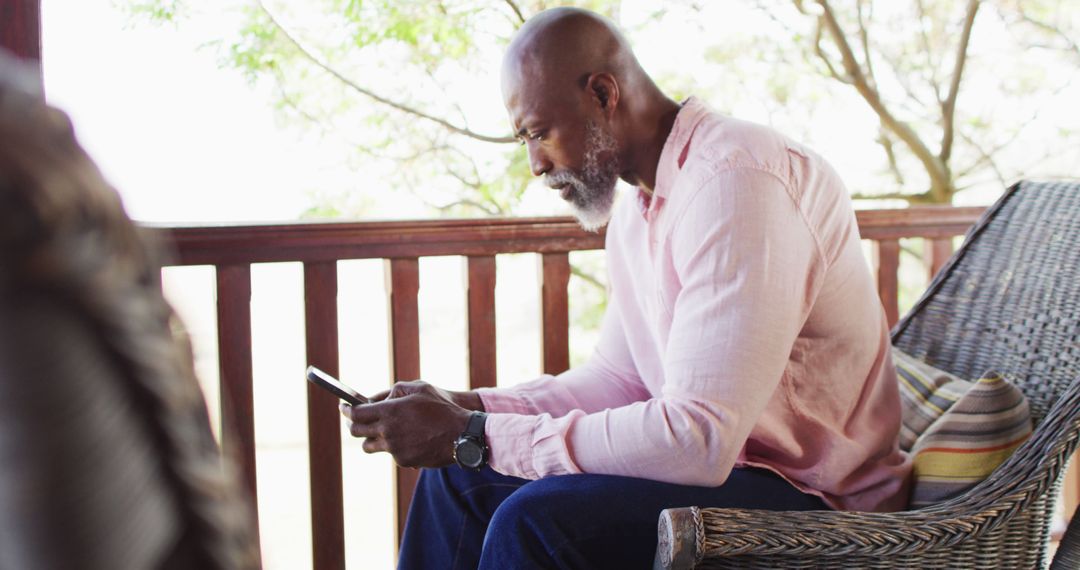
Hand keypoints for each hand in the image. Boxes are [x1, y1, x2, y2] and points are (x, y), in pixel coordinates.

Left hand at [339, 380, 473, 467]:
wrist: (463, 434)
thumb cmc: (442, 407)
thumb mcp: (419, 388)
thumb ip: (393, 392)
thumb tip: (374, 399)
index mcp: (389, 412)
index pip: (356, 414)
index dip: (346, 410)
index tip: (343, 407)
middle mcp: (388, 432)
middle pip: (357, 433)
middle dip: (353, 425)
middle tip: (356, 420)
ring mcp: (395, 449)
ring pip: (370, 446)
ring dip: (372, 438)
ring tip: (383, 430)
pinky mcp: (404, 461)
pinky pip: (391, 453)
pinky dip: (395, 446)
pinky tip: (410, 438)